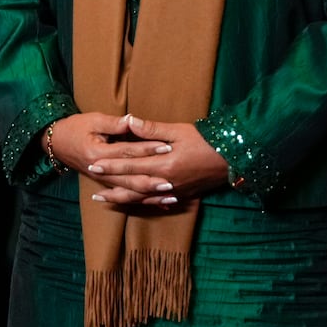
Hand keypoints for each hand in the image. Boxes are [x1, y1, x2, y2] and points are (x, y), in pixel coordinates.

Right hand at [47, 112, 174, 205]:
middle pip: (131, 178)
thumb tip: (133, 120)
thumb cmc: (74, 128)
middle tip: (173, 179)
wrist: (56, 143)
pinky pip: (127, 195)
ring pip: (130, 191)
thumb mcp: (93, 120)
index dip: (148, 148)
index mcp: (98, 153)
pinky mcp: (106, 183)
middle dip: (153, 179)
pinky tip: (160, 205)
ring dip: (150, 195)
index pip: (128, 151)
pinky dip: (143, 200)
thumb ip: (114, 123)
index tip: (167, 146)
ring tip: (170, 195)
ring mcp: (103, 180)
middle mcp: (101, 171)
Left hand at [82, 115, 228, 207]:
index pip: (131, 165)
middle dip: (112, 185)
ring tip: (105, 199)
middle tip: (92, 185)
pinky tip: (135, 204)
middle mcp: (167, 182)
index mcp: (164, 164)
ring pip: (144, 198)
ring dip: (123, 199)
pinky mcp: (184, 194)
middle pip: (133, 186)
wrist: (233, 158)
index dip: (111, 165)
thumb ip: (152, 129)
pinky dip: (144, 204)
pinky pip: (159, 202)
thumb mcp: (179, 131)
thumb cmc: (206, 141)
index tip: (93, 164)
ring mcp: (175, 190)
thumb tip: (130, 122)